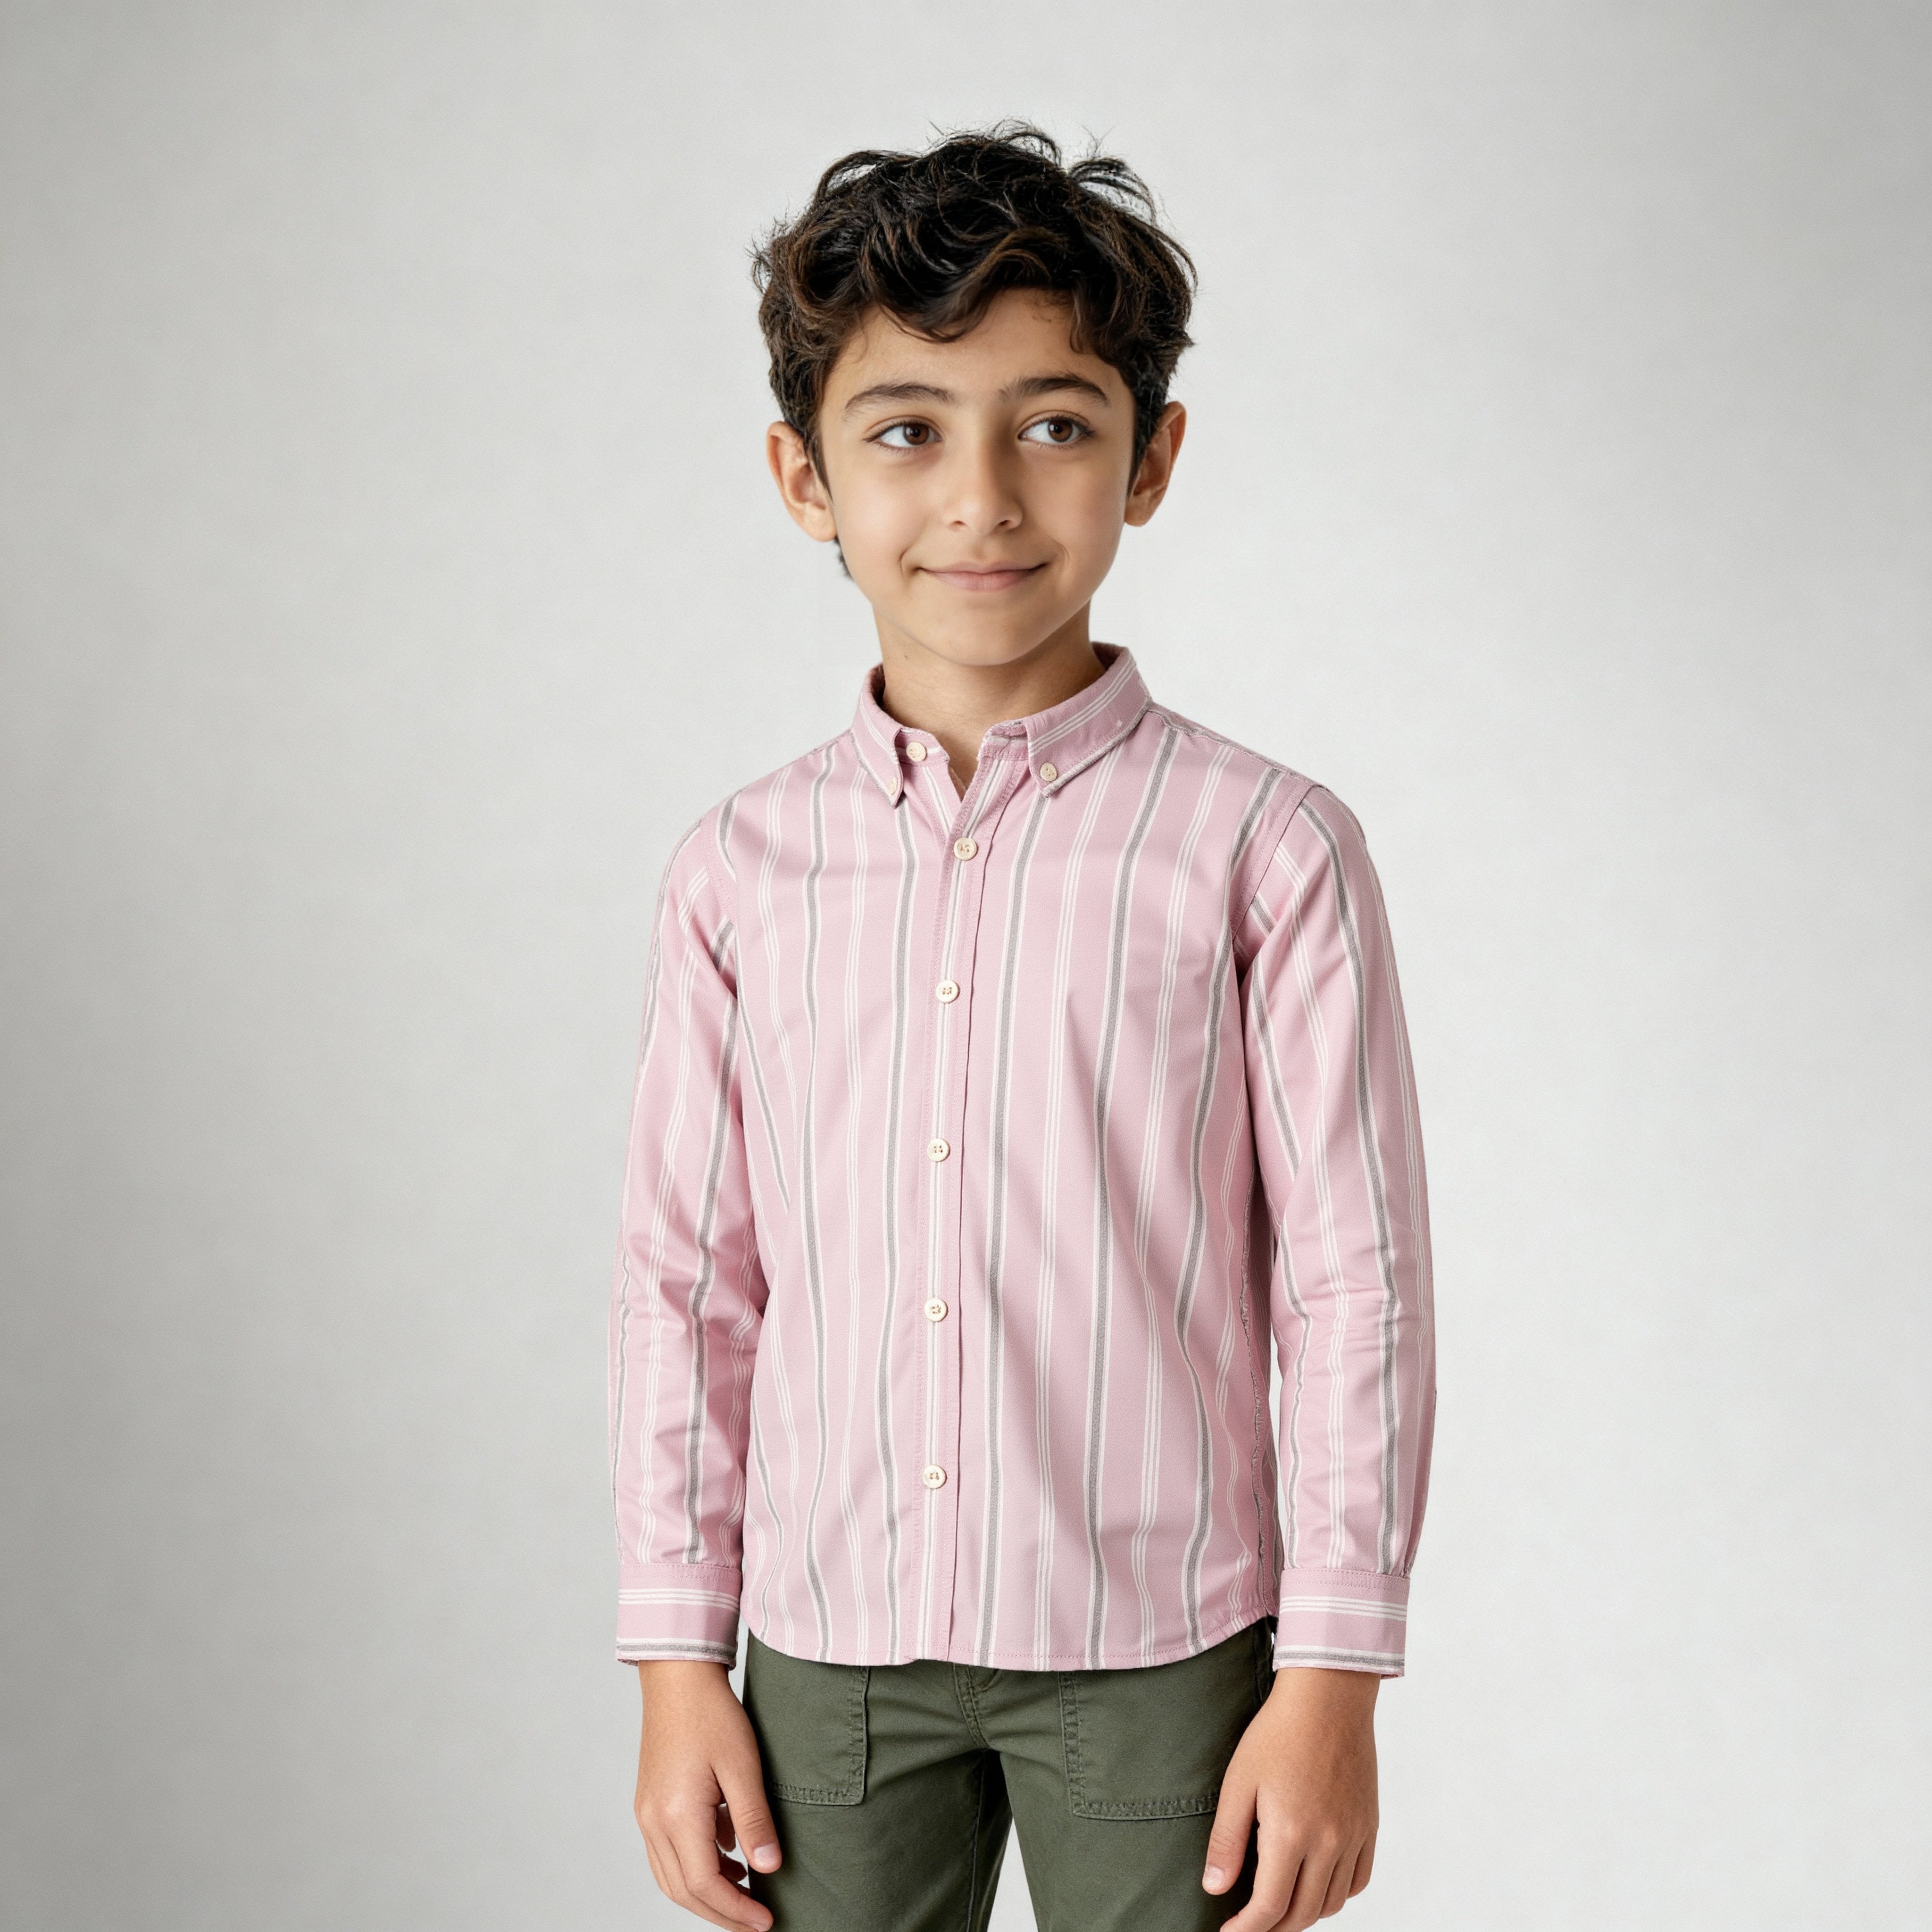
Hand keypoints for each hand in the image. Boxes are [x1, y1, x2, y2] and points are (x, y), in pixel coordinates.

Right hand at [633, 1660, 782, 1929]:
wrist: (678, 1677)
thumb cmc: (712, 1715)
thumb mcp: (743, 1765)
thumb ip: (754, 1820)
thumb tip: (769, 1869)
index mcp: (677, 1815)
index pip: (705, 1885)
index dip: (736, 1910)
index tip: (766, 1921)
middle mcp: (654, 1821)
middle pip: (684, 1891)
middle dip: (721, 1913)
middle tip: (757, 1921)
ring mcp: (646, 1814)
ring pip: (671, 1878)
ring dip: (706, 1894)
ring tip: (744, 1894)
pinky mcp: (648, 1803)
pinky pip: (666, 1855)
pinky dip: (694, 1868)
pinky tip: (726, 1856)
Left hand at [1202, 1666, 1379, 1930]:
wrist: (1328, 1697)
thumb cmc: (1277, 1733)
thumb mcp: (1238, 1782)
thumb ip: (1227, 1840)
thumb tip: (1215, 1888)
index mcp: (1291, 1833)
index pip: (1270, 1907)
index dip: (1247, 1928)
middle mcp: (1328, 1842)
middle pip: (1302, 1912)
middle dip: (1273, 1927)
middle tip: (1250, 1921)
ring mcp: (1354, 1835)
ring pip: (1332, 1902)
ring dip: (1304, 1913)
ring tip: (1279, 1903)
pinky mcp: (1369, 1825)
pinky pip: (1358, 1880)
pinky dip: (1337, 1893)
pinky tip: (1316, 1882)